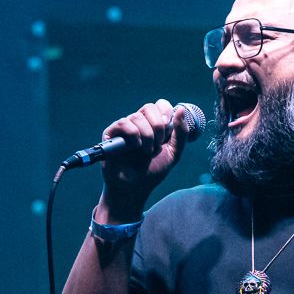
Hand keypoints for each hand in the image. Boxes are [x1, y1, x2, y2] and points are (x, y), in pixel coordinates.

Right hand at [98, 99, 190, 221]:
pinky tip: (134, 148)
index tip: (168, 132)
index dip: (167, 114)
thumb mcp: (174, 152)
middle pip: (150, 107)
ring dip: (147, 136)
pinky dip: (134, 136)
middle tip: (158, 145)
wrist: (136, 188)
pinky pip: (124, 123)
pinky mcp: (111, 133)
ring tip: (147, 152)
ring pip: (137, 117)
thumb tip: (181, 109)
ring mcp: (125, 127)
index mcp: (154, 124)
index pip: (161, 105)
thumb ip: (181, 132)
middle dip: (158, 127)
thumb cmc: (153, 171)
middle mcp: (139, 122)